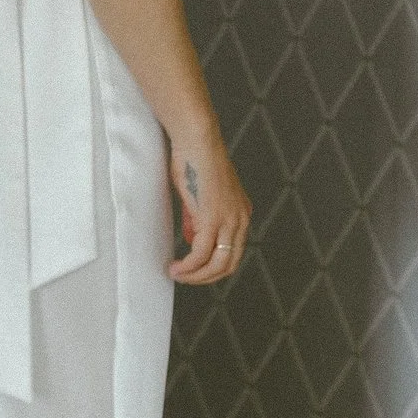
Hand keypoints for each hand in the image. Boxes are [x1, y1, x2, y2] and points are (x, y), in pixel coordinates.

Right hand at [167, 130, 248, 285]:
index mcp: (241, 212)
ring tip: (177, 274)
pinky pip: (200, 254)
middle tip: (184, 277)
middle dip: (204, 277)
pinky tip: (176, 267)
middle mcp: (240, 219)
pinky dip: (188, 267)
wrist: (197, 140)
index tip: (194, 268)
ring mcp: (228, 220)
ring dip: (195, 276)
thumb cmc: (195, 160)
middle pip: (228, 264)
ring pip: (216, 265)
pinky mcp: (212, 218)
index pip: (233, 252)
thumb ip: (198, 219)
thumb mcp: (199, 196)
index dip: (213, 266)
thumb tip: (192, 240)